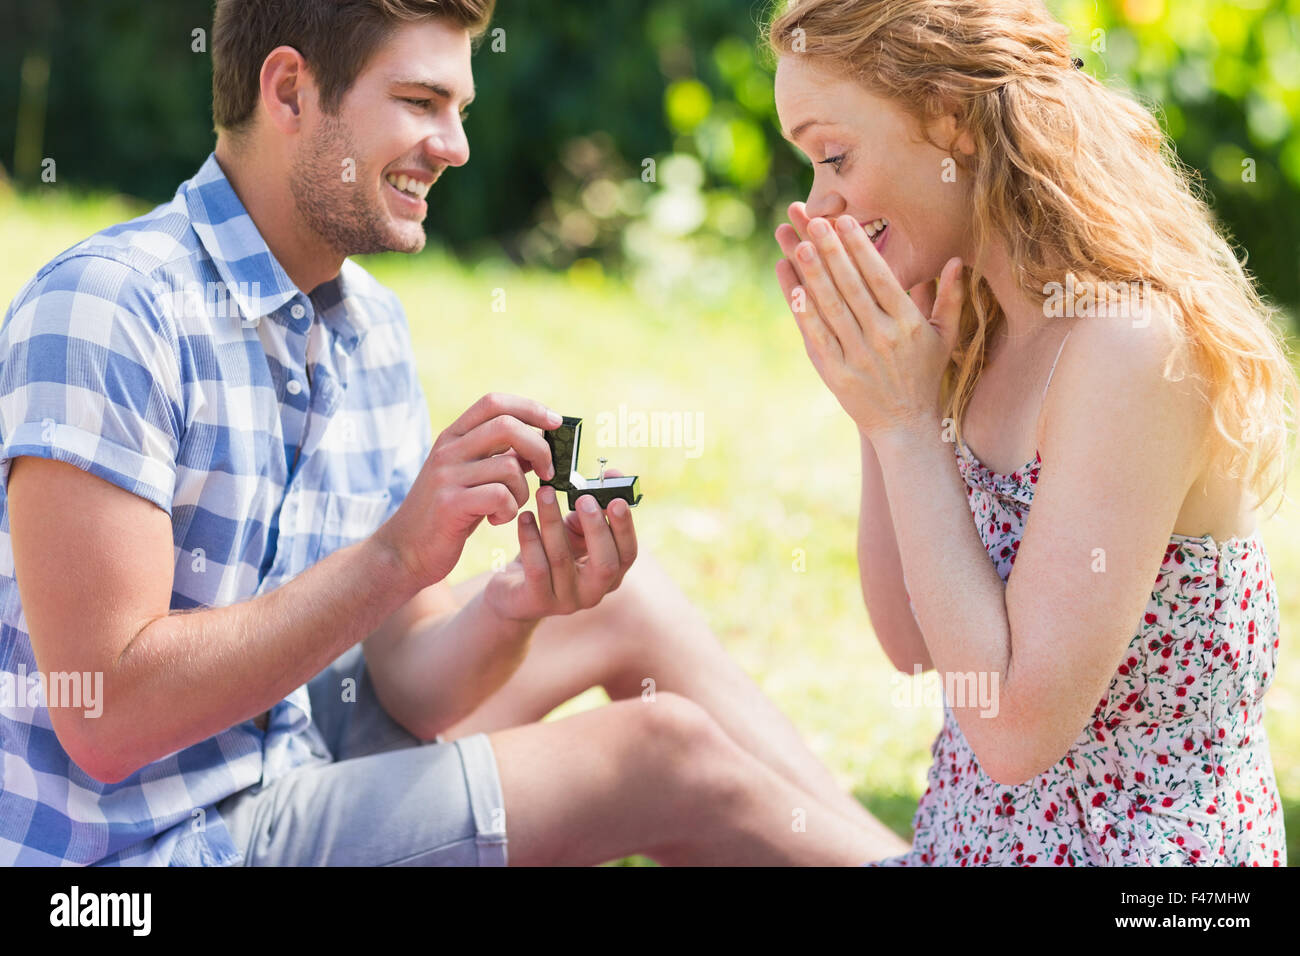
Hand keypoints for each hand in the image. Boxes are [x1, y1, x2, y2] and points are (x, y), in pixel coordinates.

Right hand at [376, 392, 560, 588]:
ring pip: (510, 467)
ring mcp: (446, 475)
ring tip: (508, 506)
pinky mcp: (450, 504)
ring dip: (522, 490)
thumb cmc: (447, 514)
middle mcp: (447, 450)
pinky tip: (495, 519)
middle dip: (539, 448)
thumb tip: (541, 444)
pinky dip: (509, 510)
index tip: (555, 423)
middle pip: (507, 426)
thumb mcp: (470, 477)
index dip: (530, 408)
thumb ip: (499, 458)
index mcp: (452, 437)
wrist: (404, 550)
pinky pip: (500, 496)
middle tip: (547, 472)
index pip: (494, 403)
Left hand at [483, 478, 637, 622]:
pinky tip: (525, 517)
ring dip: (553, 521)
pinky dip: (530, 538)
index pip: (627, 554)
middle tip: (584, 499)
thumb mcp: (574, 531)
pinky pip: (536, 567)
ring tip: (544, 493)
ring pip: (562, 559)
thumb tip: (613, 476)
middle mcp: (594, 592)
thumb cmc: (551, 553)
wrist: (515, 590)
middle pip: (606, 565)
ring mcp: (566, 601)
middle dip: (596, 528)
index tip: (617, 500)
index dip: (625, 528)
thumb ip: (593, 508)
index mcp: (610, 575)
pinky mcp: (537, 602)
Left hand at [774, 201, 964, 438]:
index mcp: (908, 324)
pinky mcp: (837, 374)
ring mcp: (858, 356)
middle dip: (832, 252)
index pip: (881, 278)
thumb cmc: (925, 375)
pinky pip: (818, 338)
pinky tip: (792, 288)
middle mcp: (882, 338)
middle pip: (852, 287)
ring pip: (832, 308)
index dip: (861, 248)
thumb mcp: (946, 337)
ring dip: (814, 275)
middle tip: (814, 221)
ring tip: (798, 245)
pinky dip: (804, 313)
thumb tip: (957, 260)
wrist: (906, 426)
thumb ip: (950, 297)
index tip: (845, 221)